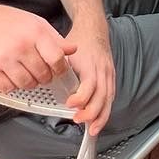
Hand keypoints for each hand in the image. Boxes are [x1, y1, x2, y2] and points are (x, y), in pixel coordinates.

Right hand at [0, 6, 76, 93]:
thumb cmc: (5, 21)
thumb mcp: (34, 22)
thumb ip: (54, 38)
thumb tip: (73, 49)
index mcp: (35, 32)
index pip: (57, 59)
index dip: (60, 69)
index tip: (58, 70)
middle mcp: (20, 46)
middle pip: (43, 75)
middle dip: (44, 77)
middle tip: (39, 71)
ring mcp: (4, 59)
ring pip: (27, 85)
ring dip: (29, 83)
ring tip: (25, 72)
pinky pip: (8, 88)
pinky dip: (11, 86)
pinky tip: (10, 74)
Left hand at [63, 21, 115, 135]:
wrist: (94, 28)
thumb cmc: (80, 38)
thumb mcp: (67, 48)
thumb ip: (59, 63)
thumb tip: (47, 76)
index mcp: (91, 63)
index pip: (90, 84)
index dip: (81, 97)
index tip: (70, 104)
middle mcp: (103, 70)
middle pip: (102, 95)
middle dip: (92, 112)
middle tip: (79, 120)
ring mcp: (109, 74)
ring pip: (109, 99)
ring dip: (101, 116)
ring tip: (93, 130)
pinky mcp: (111, 78)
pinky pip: (111, 97)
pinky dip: (106, 111)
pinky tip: (99, 120)